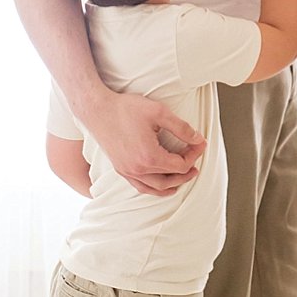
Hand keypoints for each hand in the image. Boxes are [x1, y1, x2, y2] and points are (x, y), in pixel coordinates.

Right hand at [88, 90, 207, 197]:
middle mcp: (138, 169)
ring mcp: (127, 171)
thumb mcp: (159, 112)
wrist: (96, 109)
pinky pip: (140, 186)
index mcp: (149, 157)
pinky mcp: (120, 168)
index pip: (180, 165)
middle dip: (186, 173)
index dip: (194, 154)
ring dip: (172, 185)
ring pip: (155, 188)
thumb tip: (198, 139)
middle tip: (196, 163)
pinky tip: (159, 183)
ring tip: (182, 178)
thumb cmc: (125, 108)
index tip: (200, 143)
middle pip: (170, 180)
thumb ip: (181, 127)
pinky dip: (154, 188)